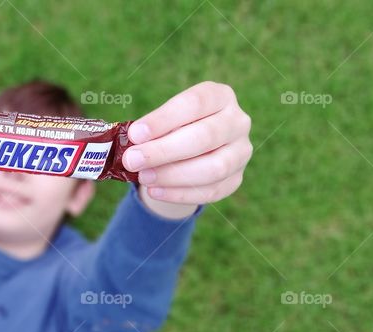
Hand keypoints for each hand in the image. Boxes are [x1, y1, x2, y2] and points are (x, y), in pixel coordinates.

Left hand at [123, 81, 251, 204]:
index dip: (163, 119)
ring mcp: (241, 152)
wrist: (192, 152)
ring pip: (214, 168)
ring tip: (144, 177)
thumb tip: (131, 148)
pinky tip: (156, 191)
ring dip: (173, 175)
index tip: (135, 134)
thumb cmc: (173, 129)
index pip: (194, 103)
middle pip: (205, 137)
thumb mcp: (165, 120)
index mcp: (220, 96)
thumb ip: (152, 130)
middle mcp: (237, 121)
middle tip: (132, 160)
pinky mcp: (236, 179)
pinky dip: (181, 193)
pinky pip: (212, 191)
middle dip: (164, 151)